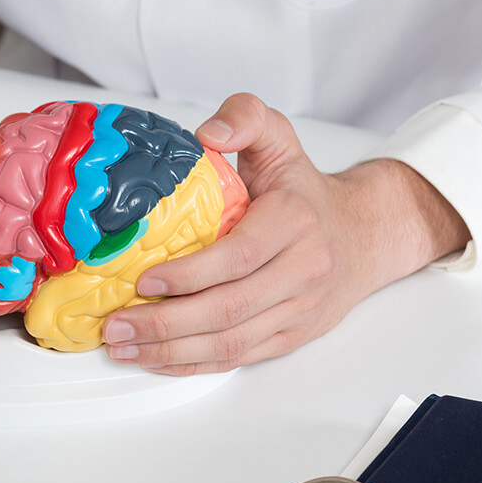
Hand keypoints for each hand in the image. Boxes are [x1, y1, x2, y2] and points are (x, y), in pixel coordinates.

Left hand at [102, 93, 470, 374]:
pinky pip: (239, 358)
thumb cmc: (305, 191)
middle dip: (166, 322)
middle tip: (118, 324)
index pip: (238, 257)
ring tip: (125, 346)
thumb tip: (207, 135)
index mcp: (294, 222)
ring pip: (231, 342)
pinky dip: (194, 364)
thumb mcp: (279, 137)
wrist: (363, 234)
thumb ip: (245, 118)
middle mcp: (301, 271)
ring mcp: (298, 310)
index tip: (144, 279)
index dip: (189, 275)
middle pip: (229, 309)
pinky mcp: (290, 336)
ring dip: (172, 350)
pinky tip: (158, 359)